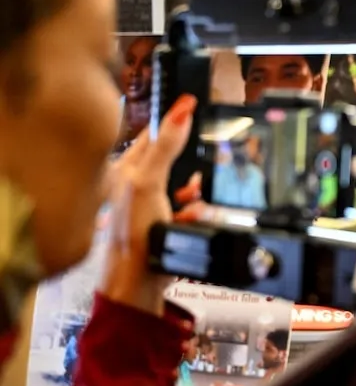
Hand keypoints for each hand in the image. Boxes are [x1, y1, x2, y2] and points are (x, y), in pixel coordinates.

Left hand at [100, 95, 199, 315]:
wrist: (138, 283)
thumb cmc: (133, 234)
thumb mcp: (149, 183)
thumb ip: (164, 148)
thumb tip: (180, 113)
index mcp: (122, 169)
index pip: (151, 134)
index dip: (173, 120)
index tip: (192, 102)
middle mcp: (133, 186)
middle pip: (170, 160)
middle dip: (190, 162)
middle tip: (203, 162)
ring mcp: (148, 207)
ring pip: (182, 186)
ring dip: (195, 191)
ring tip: (196, 197)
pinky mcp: (163, 226)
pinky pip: (187, 211)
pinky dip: (195, 213)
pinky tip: (196, 218)